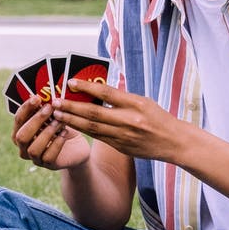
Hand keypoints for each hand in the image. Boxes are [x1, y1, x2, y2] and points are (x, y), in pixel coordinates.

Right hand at [12, 95, 91, 168]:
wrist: (77, 146)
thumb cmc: (61, 127)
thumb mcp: (53, 116)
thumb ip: (45, 109)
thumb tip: (41, 94)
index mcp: (21, 131)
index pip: (18, 120)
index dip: (26, 109)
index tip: (37, 97)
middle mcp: (23, 146)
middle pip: (21, 137)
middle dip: (35, 121)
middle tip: (50, 108)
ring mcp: (35, 158)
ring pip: (33, 149)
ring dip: (47, 133)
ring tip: (60, 121)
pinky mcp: (48, 165)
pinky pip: (48, 157)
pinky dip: (56, 144)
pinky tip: (64, 133)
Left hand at [50, 78, 183, 162]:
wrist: (173, 142)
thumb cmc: (158, 117)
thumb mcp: (143, 101)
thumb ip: (121, 97)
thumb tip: (96, 89)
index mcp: (136, 104)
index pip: (107, 92)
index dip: (87, 87)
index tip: (71, 82)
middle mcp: (129, 120)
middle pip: (94, 112)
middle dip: (72, 106)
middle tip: (55, 102)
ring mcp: (124, 136)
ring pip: (92, 127)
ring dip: (72, 120)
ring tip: (57, 114)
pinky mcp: (121, 147)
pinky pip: (98, 137)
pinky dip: (83, 130)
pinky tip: (71, 125)